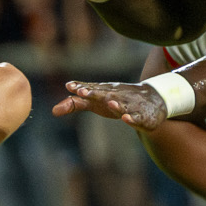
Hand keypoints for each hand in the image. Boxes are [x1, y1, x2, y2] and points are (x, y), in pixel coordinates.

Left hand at [53, 80, 167, 129]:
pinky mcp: (142, 116)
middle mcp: (117, 96)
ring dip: (116, 104)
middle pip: (105, 94)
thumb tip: (53, 110)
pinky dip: (132, 118)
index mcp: (105, 92)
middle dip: (94, 93)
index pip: (91, 89)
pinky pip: (137, 118)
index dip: (81, 88)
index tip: (70, 86)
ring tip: (109, 103)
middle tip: (82, 91)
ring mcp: (130, 105)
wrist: (152, 99)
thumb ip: (76, 104)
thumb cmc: (116, 100)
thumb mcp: (96, 102)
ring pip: (122, 105)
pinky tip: (126, 118)